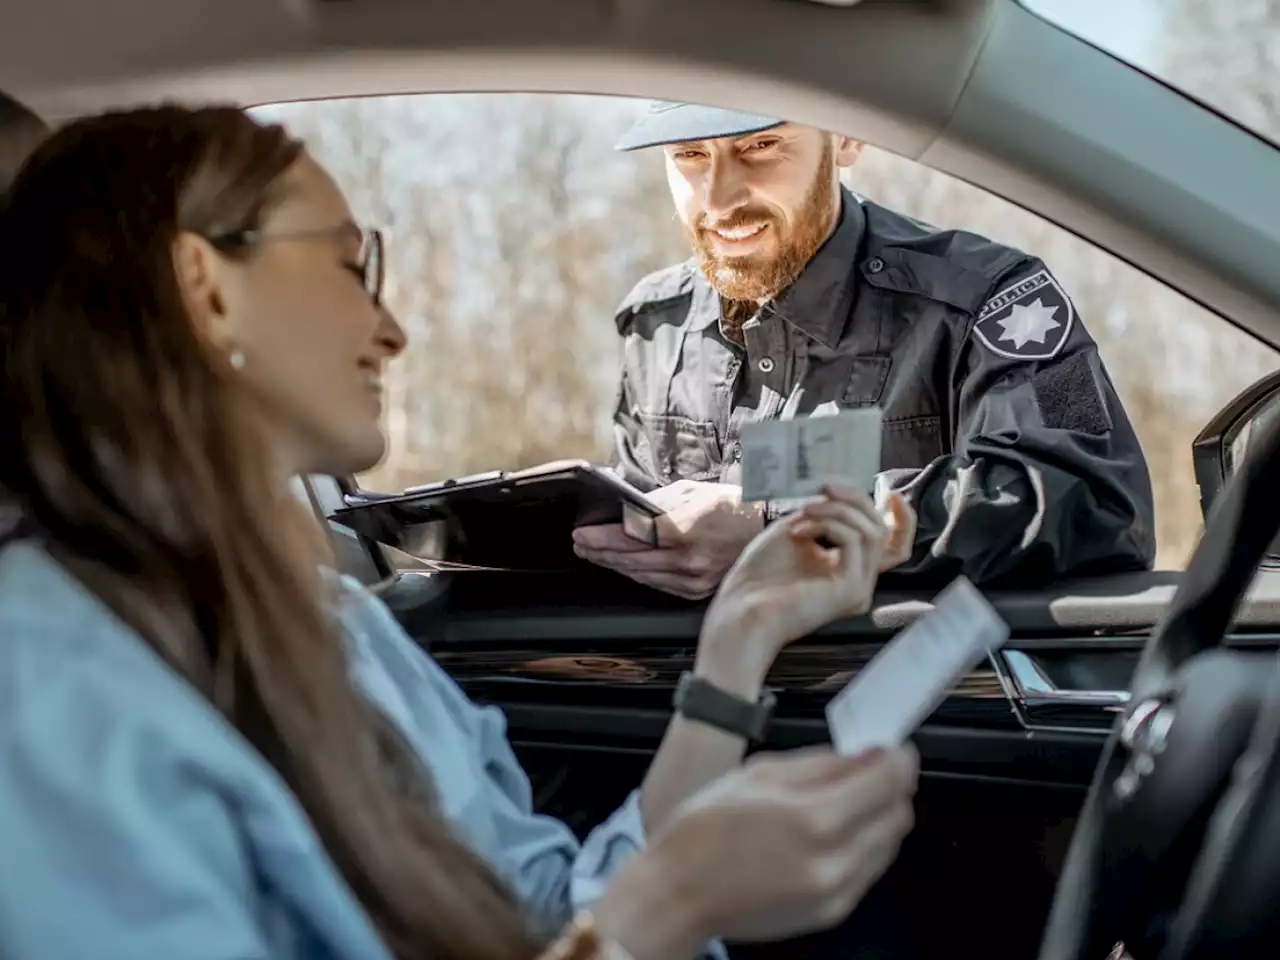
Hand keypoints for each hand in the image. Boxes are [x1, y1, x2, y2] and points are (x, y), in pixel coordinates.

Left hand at [572, 480, 763, 599]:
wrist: (767, 529)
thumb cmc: (731, 506)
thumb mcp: (690, 492)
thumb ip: (656, 504)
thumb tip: (626, 511)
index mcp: (684, 529)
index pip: (631, 535)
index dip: (602, 537)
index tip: (582, 533)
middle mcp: (686, 558)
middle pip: (630, 558)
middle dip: (600, 551)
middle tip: (581, 544)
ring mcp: (692, 578)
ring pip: (641, 574)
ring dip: (615, 564)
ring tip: (596, 555)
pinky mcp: (697, 590)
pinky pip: (658, 584)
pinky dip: (638, 575)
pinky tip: (625, 567)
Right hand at [595, 746, 918, 957]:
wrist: (678, 894)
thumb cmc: (704, 831)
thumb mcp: (760, 774)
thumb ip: (821, 763)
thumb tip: (865, 753)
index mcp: (813, 818)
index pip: (888, 781)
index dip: (899, 758)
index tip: (895, 747)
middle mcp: (832, 861)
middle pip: (898, 814)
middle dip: (893, 786)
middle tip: (874, 769)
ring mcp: (835, 892)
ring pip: (889, 844)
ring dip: (880, 816)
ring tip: (849, 799)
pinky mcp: (832, 912)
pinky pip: (869, 870)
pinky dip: (864, 845)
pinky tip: (835, 831)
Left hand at [698, 484, 915, 681]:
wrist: (741, 609)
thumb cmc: (760, 575)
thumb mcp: (796, 531)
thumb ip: (824, 514)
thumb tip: (841, 493)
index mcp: (849, 570)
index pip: (893, 544)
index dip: (902, 518)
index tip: (891, 492)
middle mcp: (860, 580)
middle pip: (882, 530)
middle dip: (856, 499)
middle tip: (825, 485)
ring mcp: (859, 587)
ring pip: (871, 532)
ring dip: (838, 510)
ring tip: (804, 509)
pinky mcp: (851, 590)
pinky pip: (855, 542)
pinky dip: (829, 525)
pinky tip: (799, 529)